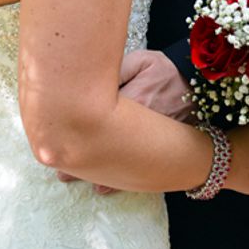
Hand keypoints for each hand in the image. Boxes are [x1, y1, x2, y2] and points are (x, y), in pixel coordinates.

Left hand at [55, 50, 190, 194]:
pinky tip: (100, 188)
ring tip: (65, 176)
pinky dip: (115, 181)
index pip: (97, 113)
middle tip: (51, 159)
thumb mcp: (143, 61)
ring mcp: (148, 144)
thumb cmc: (166, 70)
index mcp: (134, 101)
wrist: (198, 85)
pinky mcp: (155, 152)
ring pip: (114, 161)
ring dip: (89, 170)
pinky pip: (133, 170)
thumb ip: (116, 70)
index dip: (71, 121)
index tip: (50, 129)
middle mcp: (139, 127)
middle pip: (101, 143)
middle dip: (74, 153)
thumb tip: (89, 81)